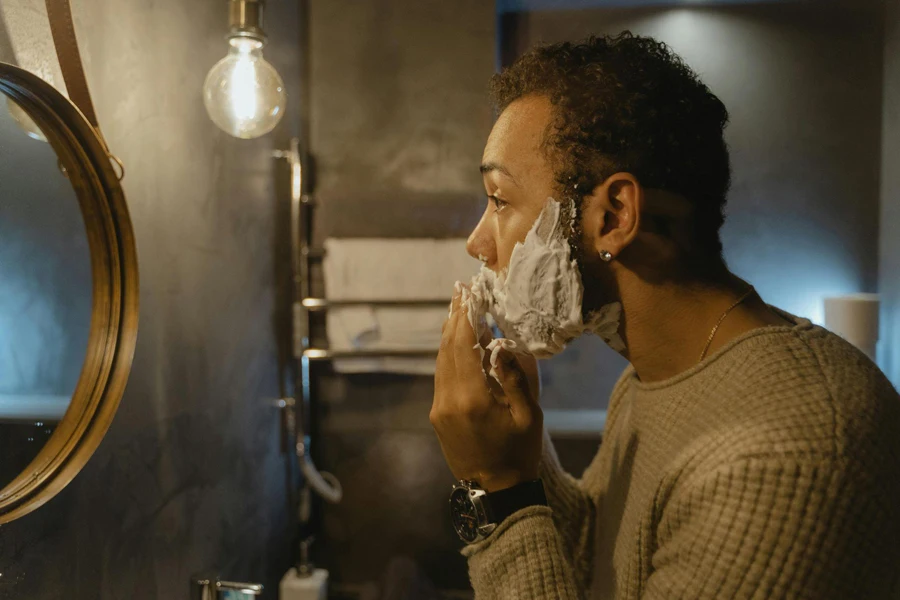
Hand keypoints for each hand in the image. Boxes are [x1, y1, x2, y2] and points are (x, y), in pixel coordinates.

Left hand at [430, 286, 542, 492]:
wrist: (497, 491)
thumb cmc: (520, 453)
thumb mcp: (529, 415)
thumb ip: (516, 376)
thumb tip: (501, 342)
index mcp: (472, 399)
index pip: (463, 346)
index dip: (464, 317)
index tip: (467, 292)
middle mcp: (448, 401)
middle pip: (447, 349)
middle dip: (454, 319)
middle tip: (460, 292)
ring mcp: (439, 408)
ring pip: (440, 361)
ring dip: (448, 335)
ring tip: (458, 309)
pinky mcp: (438, 415)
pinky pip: (441, 376)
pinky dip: (448, 354)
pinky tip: (456, 341)